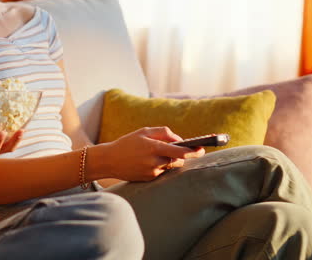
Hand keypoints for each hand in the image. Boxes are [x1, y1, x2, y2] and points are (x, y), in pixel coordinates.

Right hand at [91, 127, 205, 181]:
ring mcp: (152, 172)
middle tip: (182, 149)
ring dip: (169, 160)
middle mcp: (154, 161)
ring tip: (156, 154)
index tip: (202, 149)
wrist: (108, 160)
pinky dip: (159, 166)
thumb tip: (179, 139)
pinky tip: (147, 161)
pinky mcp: (149, 179)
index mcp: (154, 147)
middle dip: (180, 155)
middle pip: (178, 160)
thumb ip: (163, 132)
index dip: (194, 151)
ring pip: (170, 166)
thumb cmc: (127, 143)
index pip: (180, 151)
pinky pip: (161, 172)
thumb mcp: (144, 131)